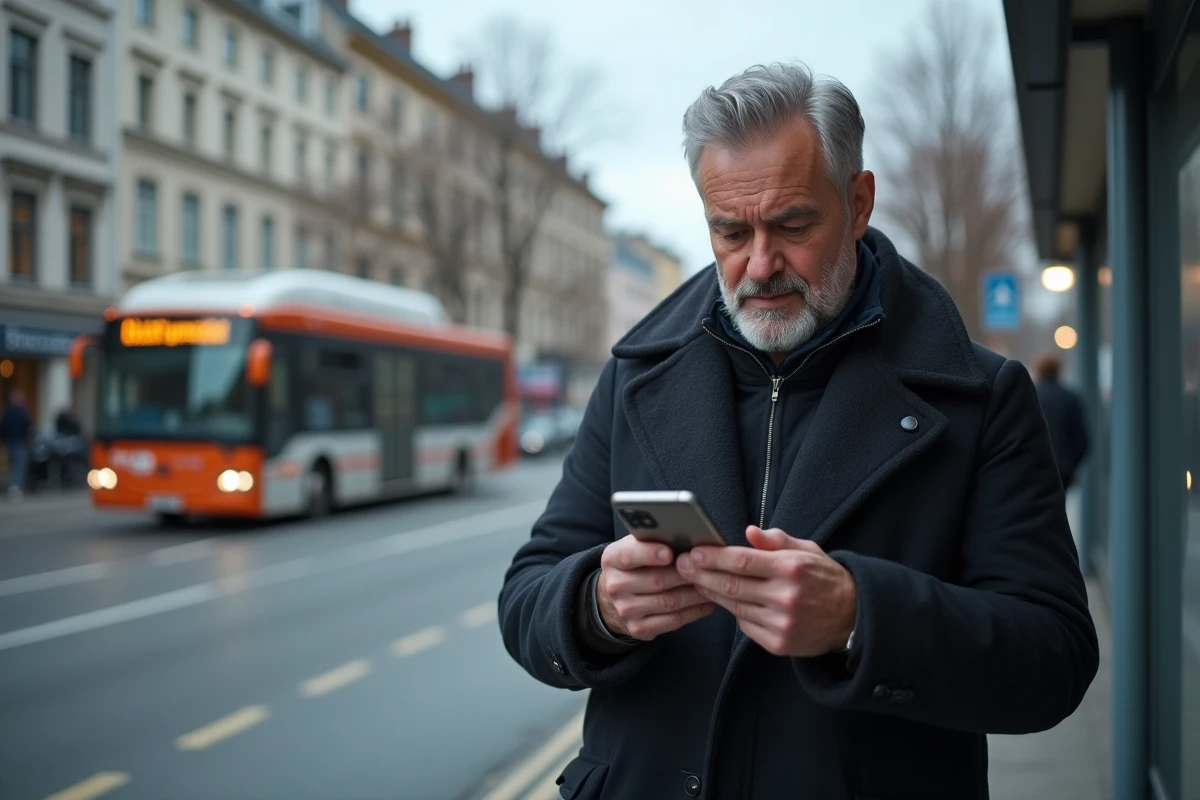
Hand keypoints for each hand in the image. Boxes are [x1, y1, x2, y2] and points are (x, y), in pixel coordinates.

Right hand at [597, 536, 715, 640]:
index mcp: (612, 559)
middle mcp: (615, 586)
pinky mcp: (639, 628)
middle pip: (657, 580)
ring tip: (714, 583)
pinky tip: (707, 602)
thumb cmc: (634, 566)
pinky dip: (695, 611)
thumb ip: (652, 540)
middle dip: (687, 573)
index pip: (629, 555)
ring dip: (696, 593)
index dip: (650, 553)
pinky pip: (673, 621)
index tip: (670, 552)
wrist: (613, 599)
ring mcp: (626, 610)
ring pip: (669, 601)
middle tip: (708, 566)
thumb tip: (686, 538)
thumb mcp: (634, 547)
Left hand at [675, 526, 856, 657]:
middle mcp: (785, 598)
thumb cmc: (824, 578)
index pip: (742, 561)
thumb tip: (748, 533)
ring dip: (711, 593)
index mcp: (791, 569)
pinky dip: (733, 611)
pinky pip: (744, 625)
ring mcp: (780, 624)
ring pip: (734, 606)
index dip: (713, 557)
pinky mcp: (778, 644)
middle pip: (731, 585)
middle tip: (682, 566)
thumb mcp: (807, 550)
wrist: (852, 618)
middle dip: (701, 574)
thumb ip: (776, 541)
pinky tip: (724, 599)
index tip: (694, 552)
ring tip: (696, 580)